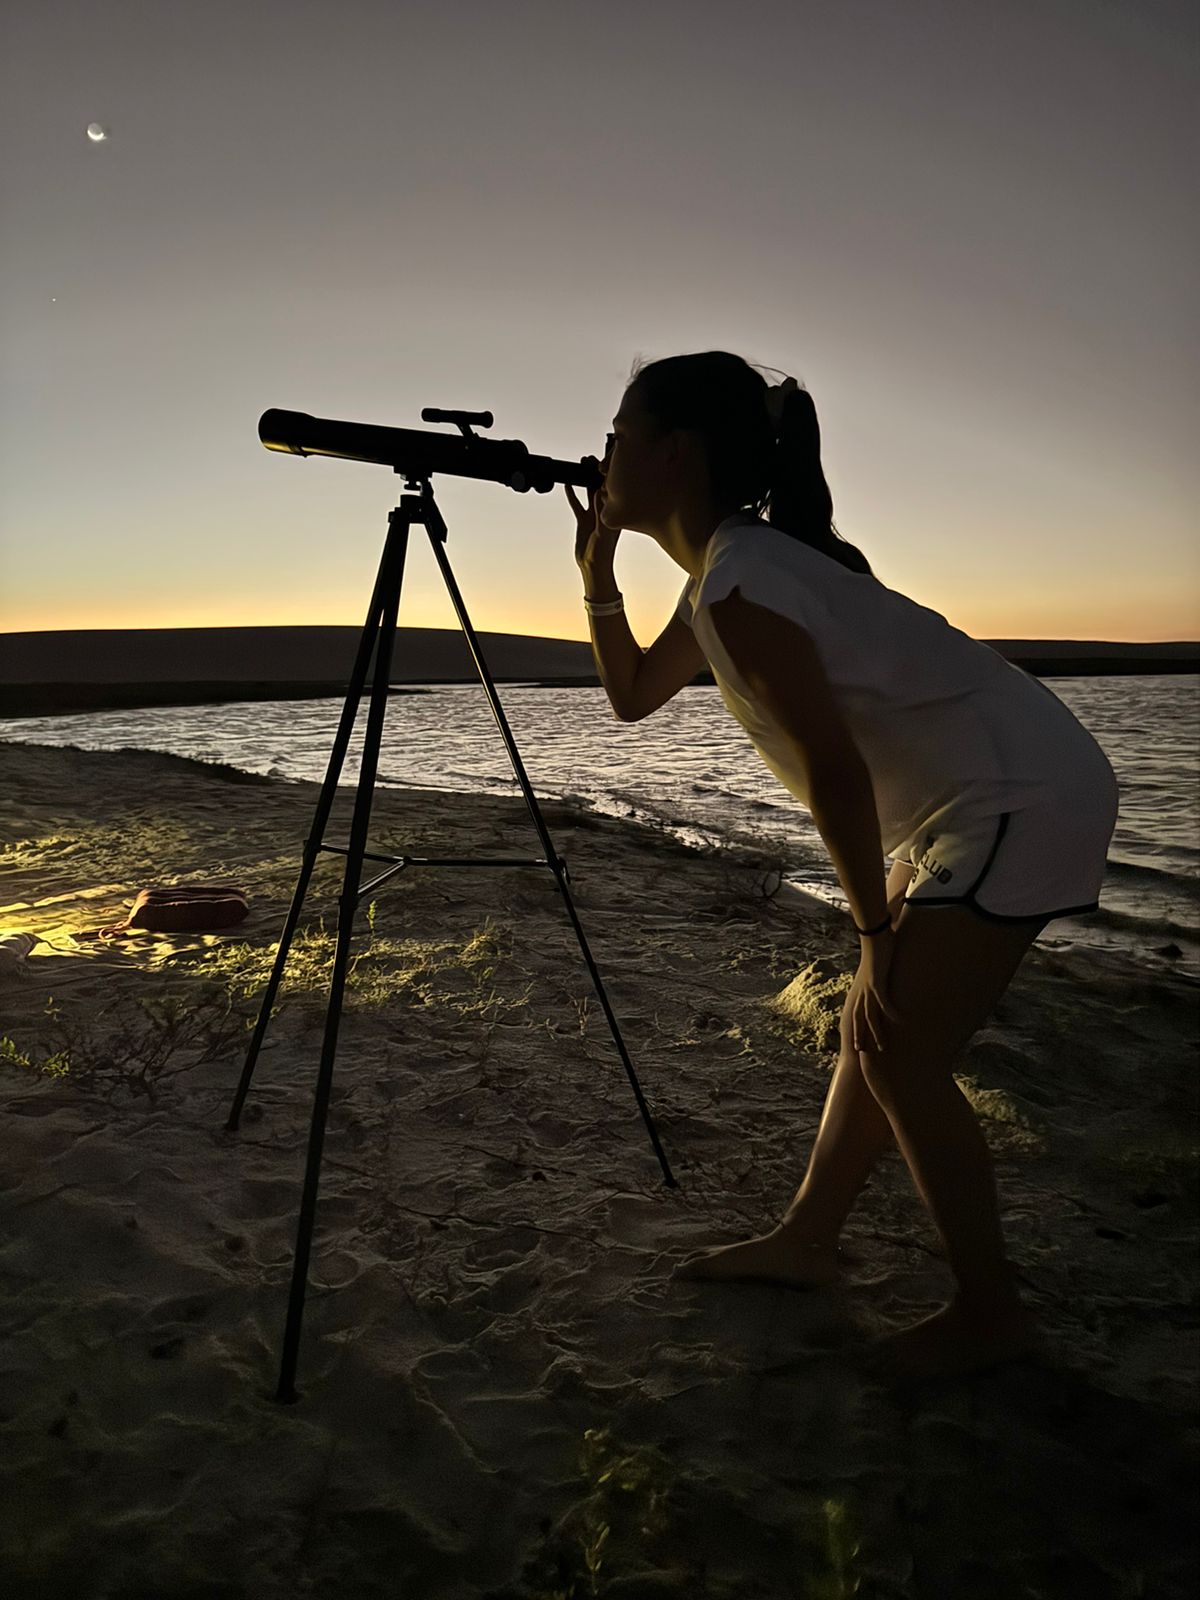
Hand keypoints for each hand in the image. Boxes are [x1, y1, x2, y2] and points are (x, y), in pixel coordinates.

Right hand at [565, 454, 621, 572]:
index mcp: (613, 513)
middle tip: (591, 458)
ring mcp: (593, 514)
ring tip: (581, 464)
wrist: (593, 567)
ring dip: (584, 479)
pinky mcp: (583, 520)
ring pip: (588, 491)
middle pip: (600, 486)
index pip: (612, 490)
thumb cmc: (603, 553)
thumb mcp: (603, 532)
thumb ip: (600, 513)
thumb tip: (600, 493)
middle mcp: (604, 511)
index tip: (606, 462)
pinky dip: (572, 494)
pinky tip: (567, 483)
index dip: (608, 476)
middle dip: (596, 472)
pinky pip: (577, 503)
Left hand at [848, 929, 901, 1053]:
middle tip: (863, 1054)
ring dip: (876, 1033)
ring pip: (870, 1017)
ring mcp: (867, 988)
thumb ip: (881, 978)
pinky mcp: (876, 982)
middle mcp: (861, 992)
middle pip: (858, 1020)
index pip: (854, 1014)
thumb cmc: (877, 949)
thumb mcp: (877, 969)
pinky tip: (900, 1021)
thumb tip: (885, 982)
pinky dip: (892, 1013)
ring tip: (883, 1047)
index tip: (856, 1043)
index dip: (855, 1029)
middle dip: (860, 1037)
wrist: (873, 933)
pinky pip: (884, 1002)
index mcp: (859, 990)